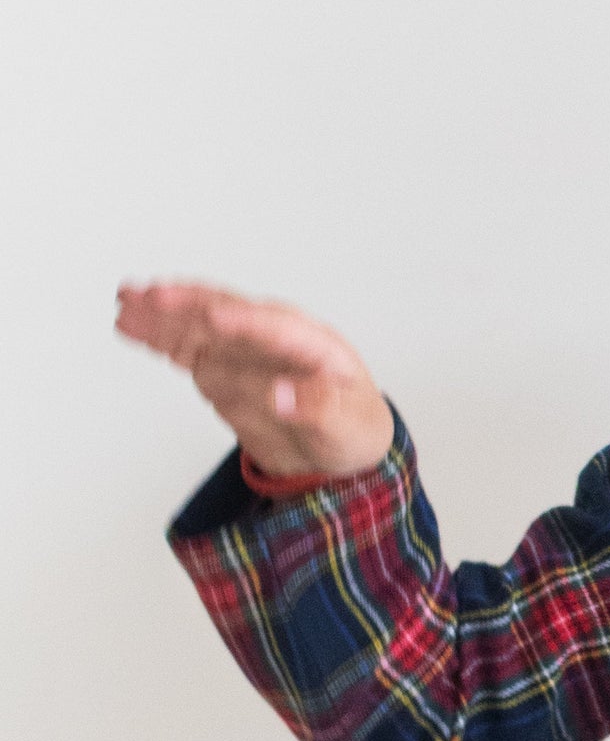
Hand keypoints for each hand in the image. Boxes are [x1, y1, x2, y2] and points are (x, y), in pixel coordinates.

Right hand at [114, 279, 396, 485]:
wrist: (340, 444)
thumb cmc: (353, 425)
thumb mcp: (348, 424)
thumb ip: (318, 408)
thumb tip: (282, 396)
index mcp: (310, 342)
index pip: (273, 326)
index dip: (242, 320)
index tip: (214, 317)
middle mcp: (270, 337)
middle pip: (223, 311)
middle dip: (187, 304)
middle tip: (151, 296)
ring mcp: (241, 350)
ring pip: (194, 325)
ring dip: (160, 315)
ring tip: (124, 303)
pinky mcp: (221, 368)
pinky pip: (183, 347)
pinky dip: (157, 337)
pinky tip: (129, 324)